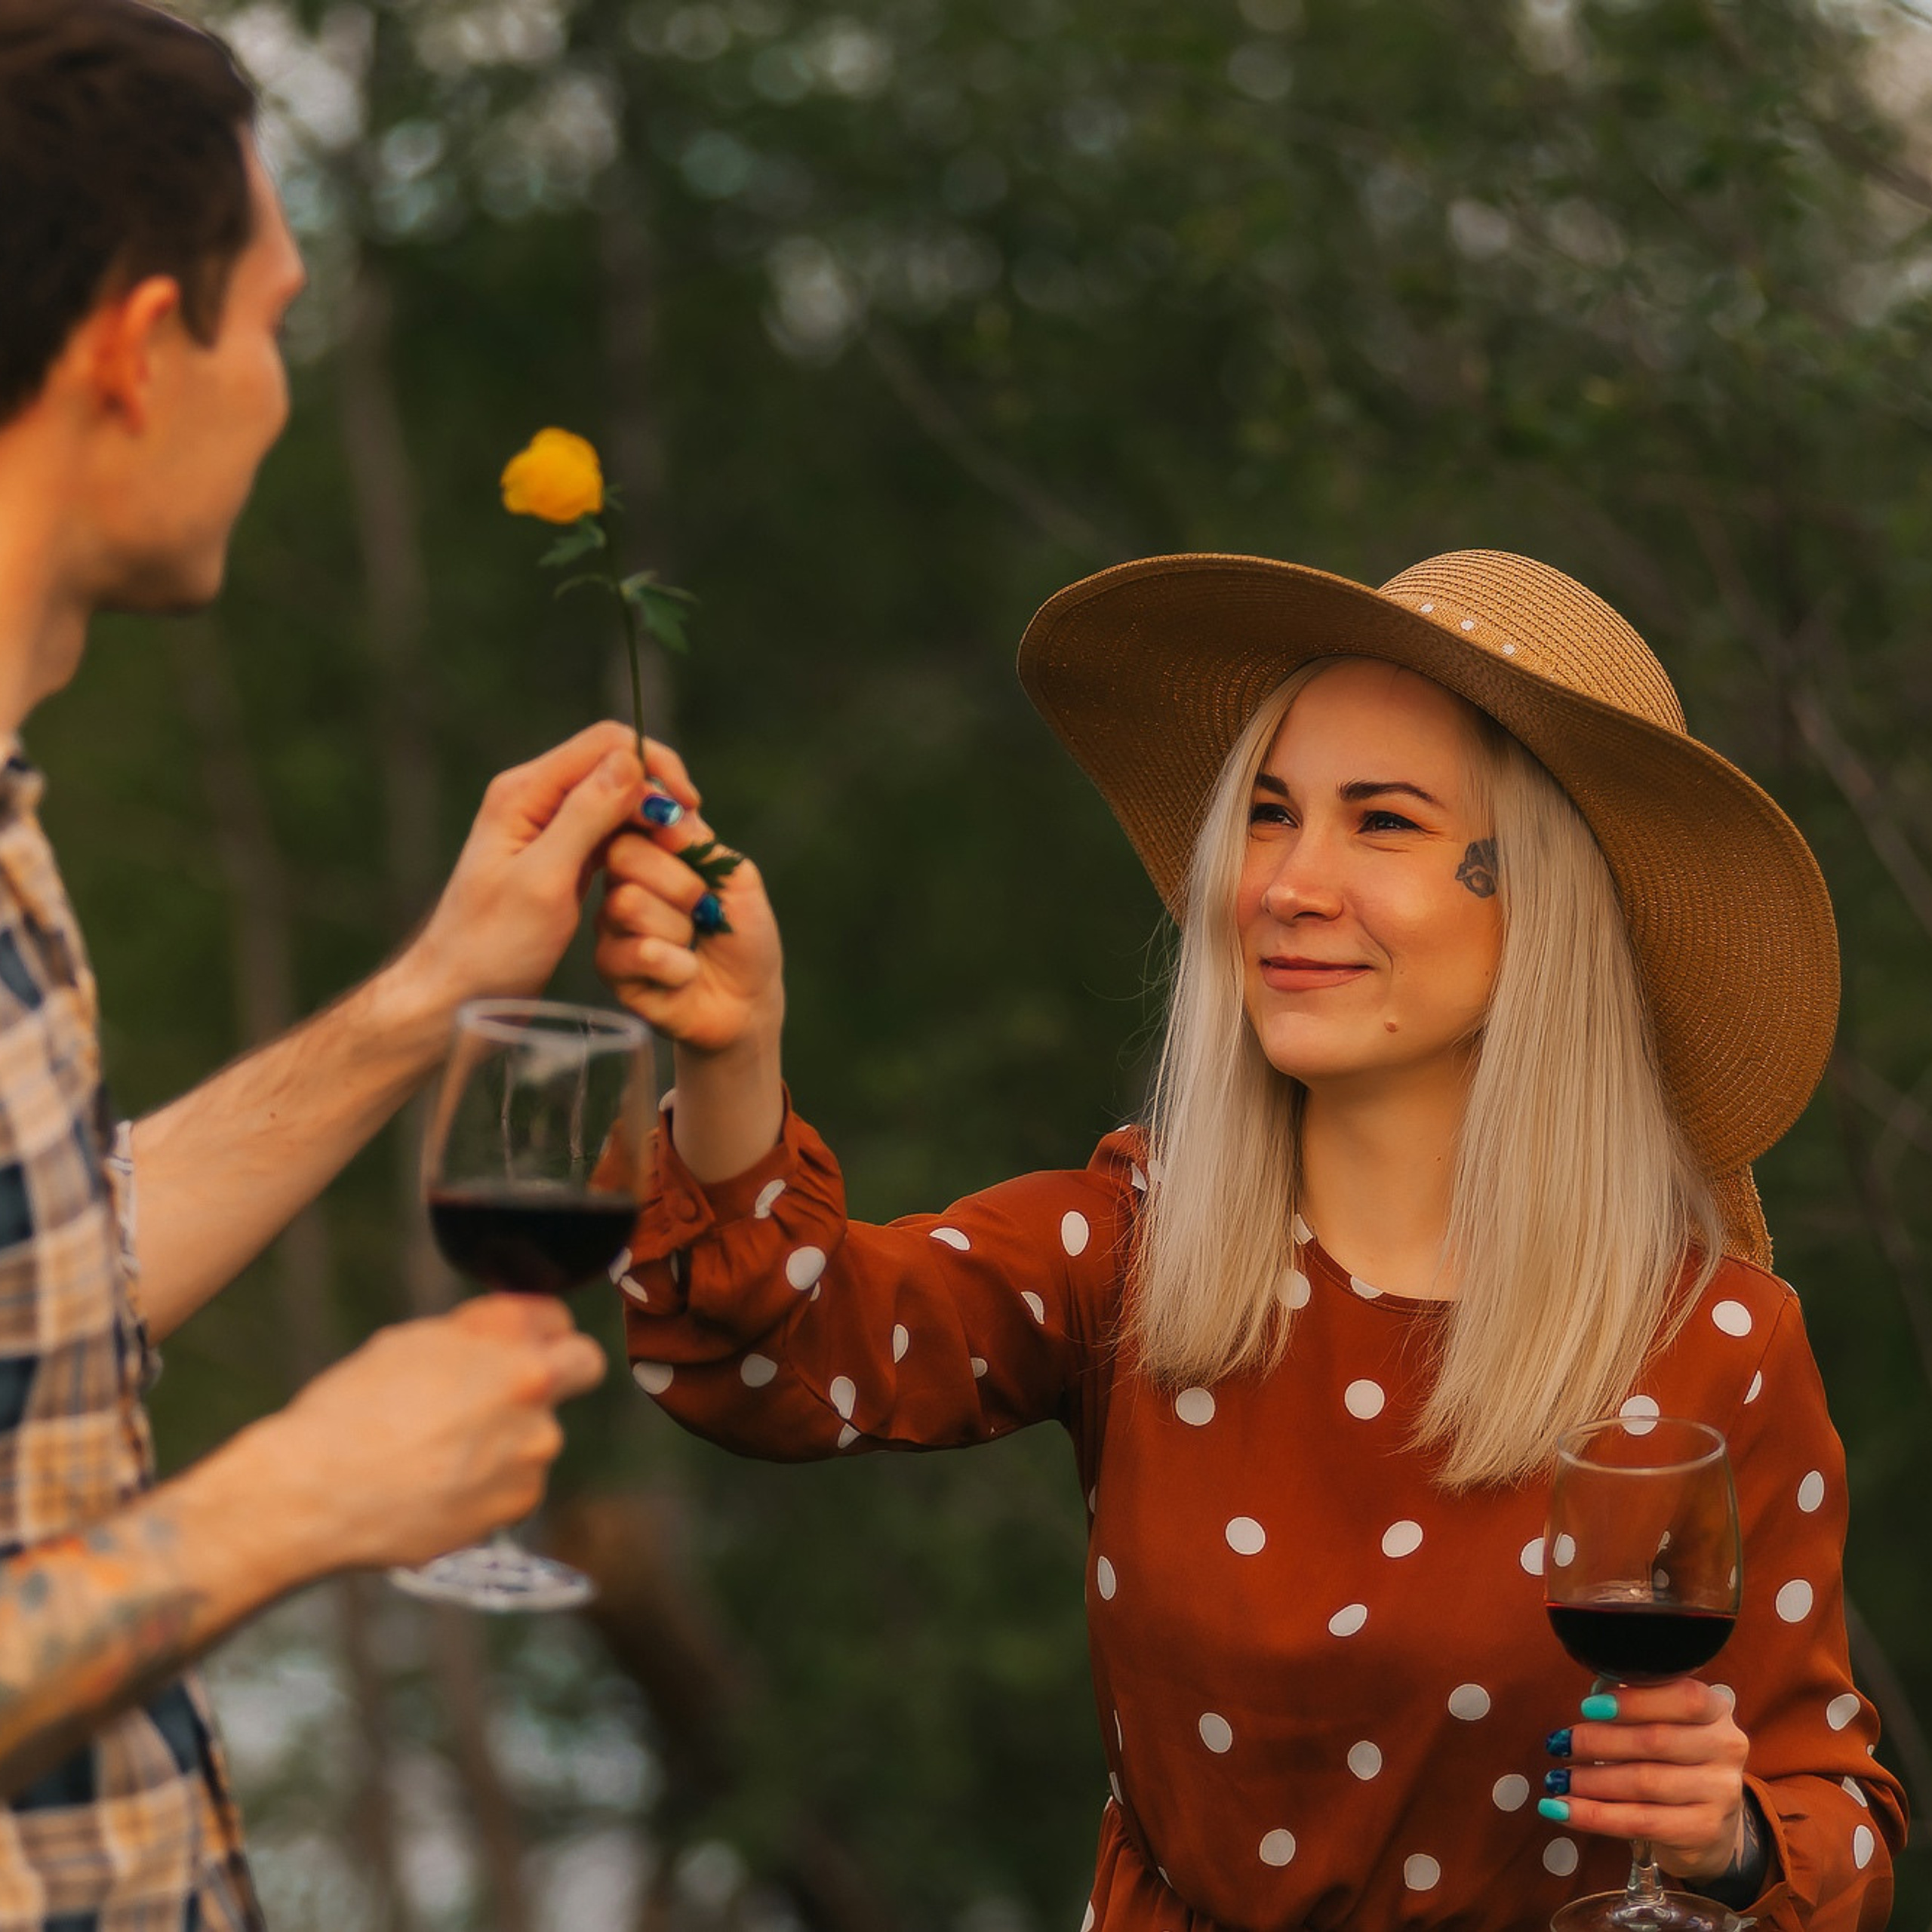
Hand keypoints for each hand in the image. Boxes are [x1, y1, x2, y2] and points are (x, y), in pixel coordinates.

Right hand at [261, 1295, 606, 1570]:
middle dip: (562, 1369)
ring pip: (541, 1432)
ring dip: (510, 1439)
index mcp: (505, 1333)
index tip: (516, 1345)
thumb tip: (506, 1337)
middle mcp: (533, 1384)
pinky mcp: (520, 1500)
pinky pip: (519, 1482)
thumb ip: (474, 1336)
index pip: (557, 1317)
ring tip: (440, 1455)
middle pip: (584, 1364)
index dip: (535, 1330)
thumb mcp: (409, 1343)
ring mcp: (534, 1447)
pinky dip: (491, 1485)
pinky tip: (440, 1489)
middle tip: (514, 1390)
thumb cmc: (349, 1411)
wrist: (315, 1493)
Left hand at [402, 723, 697, 1013]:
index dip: (654, 767)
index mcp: (524, 792)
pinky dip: (637, 843)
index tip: (687, 810)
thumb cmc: (493, 945)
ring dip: (651, 821)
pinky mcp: (560, 856)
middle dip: (657, 795)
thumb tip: (632, 763)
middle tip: (687, 841)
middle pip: (614, 766)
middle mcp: (535, 799)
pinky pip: (609, 832)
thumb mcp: (544, 879)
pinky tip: (653, 870)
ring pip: (616, 800)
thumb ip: (585, 816)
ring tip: (677, 857)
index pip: (606, 744)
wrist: (455, 992)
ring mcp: (547, 828)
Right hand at [594, 776, 784, 1055]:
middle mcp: (621, 883)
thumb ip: (698, 842)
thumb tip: (660, 807)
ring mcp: (611, 925)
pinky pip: (637, 951)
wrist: (747, 1001)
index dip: (657, 822)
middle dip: (680, 883)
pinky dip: (678, 965)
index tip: (687, 843)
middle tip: (703, 908)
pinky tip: (685, 973)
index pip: (631, 816)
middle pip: (623, 854)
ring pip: (627, 903)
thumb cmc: (742, 935)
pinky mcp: (610, 968)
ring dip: (679, 928)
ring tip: (693, 943)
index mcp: (650, 853)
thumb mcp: (736, 878)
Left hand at [1548, 1680, 1751, 1882]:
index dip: (1634, 1702)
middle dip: (1597, 1742)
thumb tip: (1592, 1699)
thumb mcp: (1664, 1720)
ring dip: (1590, 1781)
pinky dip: (1594, 1815)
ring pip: (1644, 1783)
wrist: (1708, 1820)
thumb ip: (1635, 1704)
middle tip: (1558, 1744)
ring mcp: (1721, 1792)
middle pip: (1655, 1741)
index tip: (1587, 1707)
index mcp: (1715, 1708)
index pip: (1683, 1698)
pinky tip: (1561, 1810)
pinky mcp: (1705, 1831)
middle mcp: (1726, 1748)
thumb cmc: (1671, 1756)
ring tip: (1556, 1779)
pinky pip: (1641, 1823)